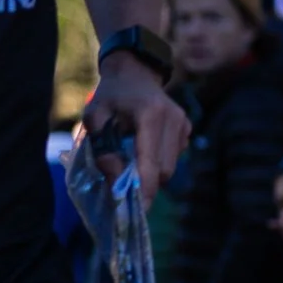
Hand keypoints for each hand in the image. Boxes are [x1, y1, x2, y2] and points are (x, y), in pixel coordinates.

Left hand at [83, 53, 188, 193]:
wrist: (134, 73)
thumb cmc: (110, 96)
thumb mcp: (95, 118)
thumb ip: (102, 148)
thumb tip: (114, 180)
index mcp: (151, 115)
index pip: (151, 162)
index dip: (144, 189)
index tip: (138, 209)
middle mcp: (174, 120)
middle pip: (163, 170)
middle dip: (144, 183)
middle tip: (123, 186)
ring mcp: (184, 124)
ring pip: (170, 167)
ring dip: (151, 173)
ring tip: (130, 162)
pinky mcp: (187, 128)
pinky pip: (174, 156)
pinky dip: (158, 161)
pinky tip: (143, 147)